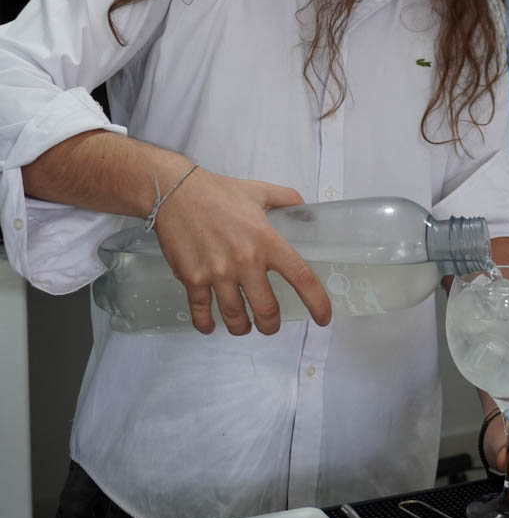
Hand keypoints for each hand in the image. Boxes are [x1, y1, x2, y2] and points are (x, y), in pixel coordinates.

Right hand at [154, 168, 331, 335]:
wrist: (175, 192)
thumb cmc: (219, 192)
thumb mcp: (260, 190)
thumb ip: (288, 200)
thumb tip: (307, 214)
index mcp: (266, 240)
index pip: (301, 277)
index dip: (317, 302)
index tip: (323, 317)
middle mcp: (245, 261)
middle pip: (267, 310)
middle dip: (271, 325)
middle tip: (269, 323)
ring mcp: (217, 273)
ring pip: (235, 317)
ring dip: (242, 327)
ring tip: (243, 325)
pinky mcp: (192, 278)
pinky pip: (201, 312)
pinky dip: (206, 324)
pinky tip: (210, 325)